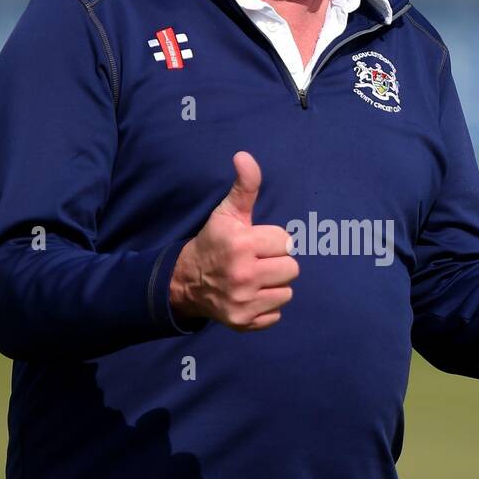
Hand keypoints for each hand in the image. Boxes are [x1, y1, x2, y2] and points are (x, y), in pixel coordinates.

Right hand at [170, 151, 299, 329]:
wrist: (187, 281)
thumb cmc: (214, 242)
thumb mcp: (228, 212)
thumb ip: (245, 186)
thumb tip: (244, 156)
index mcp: (241, 245)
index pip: (286, 242)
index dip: (273, 241)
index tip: (256, 243)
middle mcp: (242, 276)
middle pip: (292, 269)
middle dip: (277, 263)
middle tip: (258, 262)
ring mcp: (243, 302)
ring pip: (287, 292)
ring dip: (274, 286)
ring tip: (255, 279)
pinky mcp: (244, 322)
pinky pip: (276, 314)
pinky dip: (267, 307)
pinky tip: (251, 296)